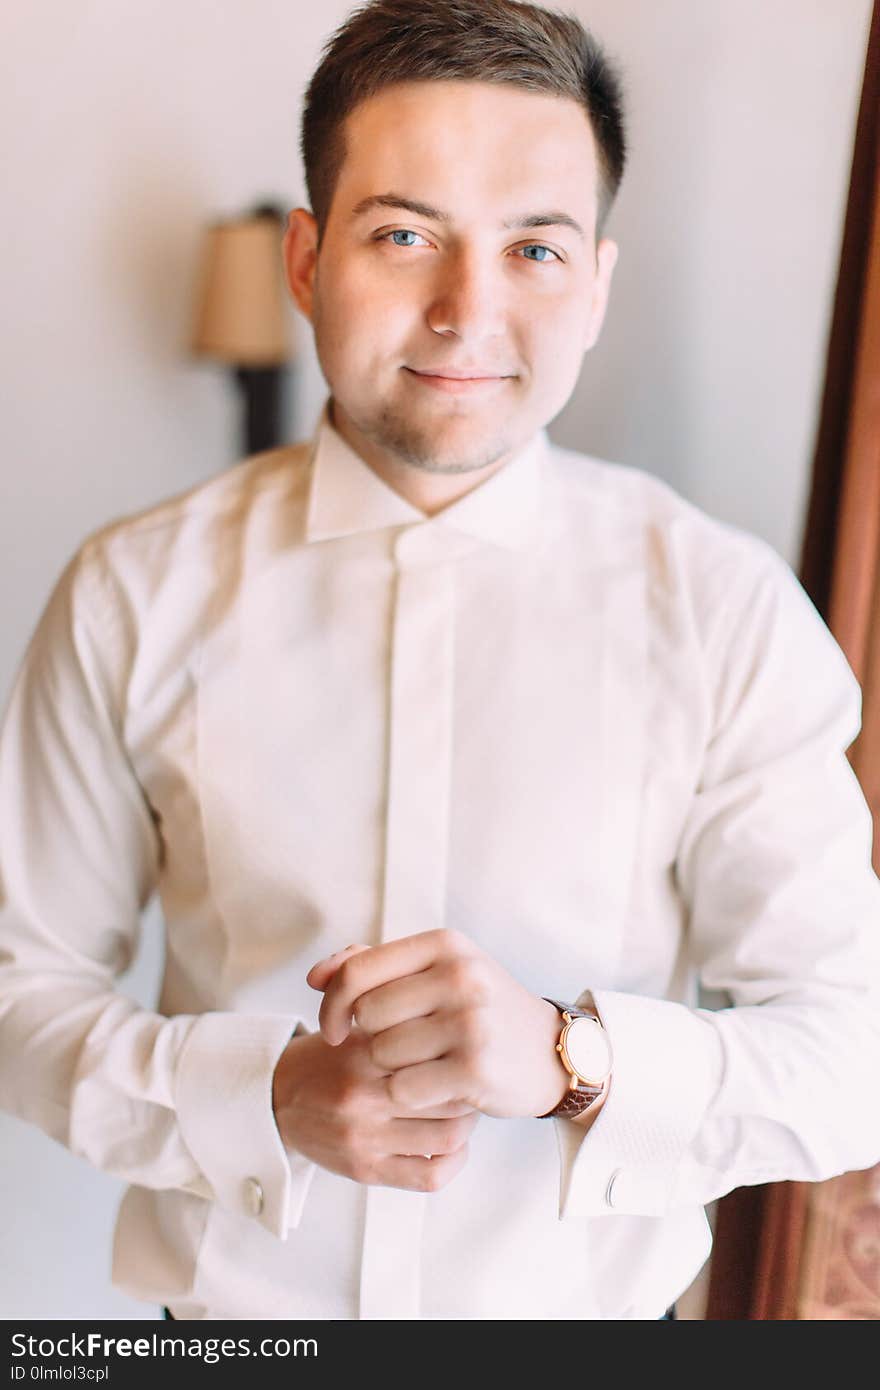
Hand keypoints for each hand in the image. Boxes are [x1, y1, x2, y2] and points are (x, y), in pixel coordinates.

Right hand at [271, 1023, 478, 1191]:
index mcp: (361, 1053)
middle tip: (469, 1080)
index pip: (433, 1051)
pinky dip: (454, 1161)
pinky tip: (453, 1146)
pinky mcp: (365, 1170)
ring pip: (448, 1135)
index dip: (459, 1050)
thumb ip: (394, 1017)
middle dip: (468, 1086)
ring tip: (462, 1110)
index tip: (463, 1049)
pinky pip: (429, 1175)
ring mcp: (364, 1137)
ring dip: (466, 1123)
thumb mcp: (352, 1028)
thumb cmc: (326, 1061)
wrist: (276, 1100)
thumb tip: (453, 1015)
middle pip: (448, 1093)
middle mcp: (362, 1096)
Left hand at [306, 930, 569, 1119]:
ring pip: (381, 1054)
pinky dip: (410, 1096)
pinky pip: (403, 1089)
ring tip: (426, 1065)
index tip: (334, 1031)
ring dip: (392, 1071)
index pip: (357, 970)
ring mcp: (471, 1021)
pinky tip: (436, 1088)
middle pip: (365, 1016)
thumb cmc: (478, 1011)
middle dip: (371, 1040)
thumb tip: (316, 976)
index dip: (332, 1004)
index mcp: (444, 945)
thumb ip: (374, 966)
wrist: (549, 1051)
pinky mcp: (476, 1068)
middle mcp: (460, 975)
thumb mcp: (436, 972)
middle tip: (402, 1048)